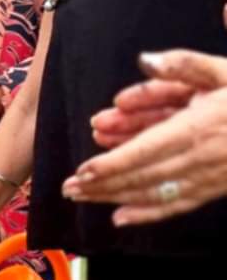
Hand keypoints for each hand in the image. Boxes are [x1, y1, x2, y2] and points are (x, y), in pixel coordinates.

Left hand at [63, 47, 226, 225]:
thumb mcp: (222, 71)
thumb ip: (184, 64)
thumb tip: (146, 60)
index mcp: (200, 126)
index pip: (148, 149)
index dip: (114, 162)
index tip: (85, 170)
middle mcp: (202, 157)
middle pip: (143, 175)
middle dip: (103, 183)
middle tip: (68, 188)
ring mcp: (209, 177)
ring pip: (154, 192)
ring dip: (115, 197)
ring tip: (81, 197)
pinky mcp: (215, 189)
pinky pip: (178, 204)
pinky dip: (148, 214)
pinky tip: (120, 218)